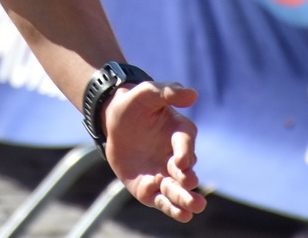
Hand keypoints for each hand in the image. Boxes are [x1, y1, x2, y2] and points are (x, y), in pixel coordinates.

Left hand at [104, 82, 204, 221]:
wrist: (114, 122)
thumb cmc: (134, 104)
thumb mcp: (147, 92)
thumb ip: (168, 91)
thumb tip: (193, 94)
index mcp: (179, 133)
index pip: (186, 143)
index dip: (185, 152)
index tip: (181, 161)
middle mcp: (176, 157)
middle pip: (187, 171)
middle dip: (189, 179)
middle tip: (188, 182)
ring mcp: (164, 174)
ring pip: (178, 190)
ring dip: (186, 198)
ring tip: (193, 207)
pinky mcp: (151, 188)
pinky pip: (164, 201)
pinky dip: (174, 209)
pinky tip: (183, 216)